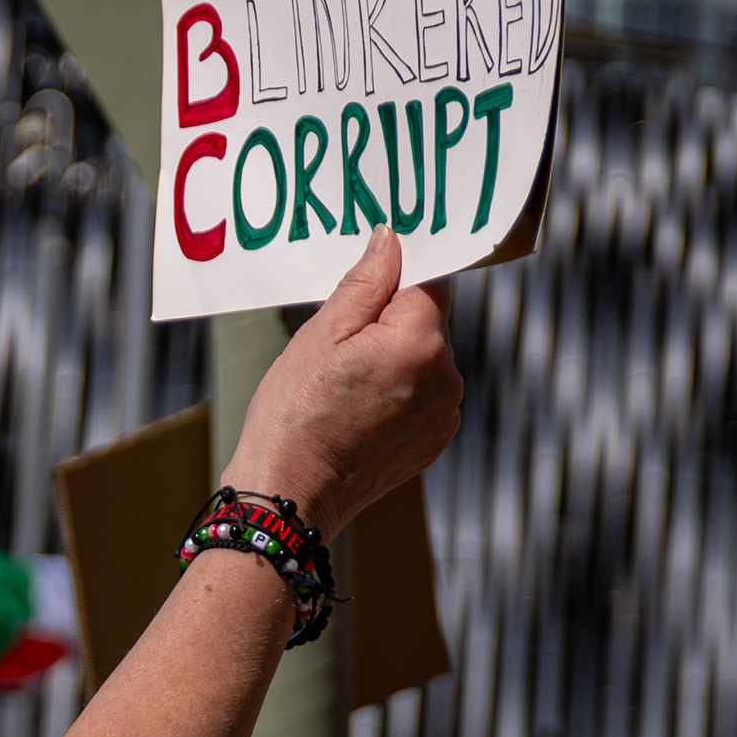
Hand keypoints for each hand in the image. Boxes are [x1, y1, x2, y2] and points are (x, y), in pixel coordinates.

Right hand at [224, 230, 462, 535]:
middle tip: (340, 349)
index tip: (362, 294)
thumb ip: (365, 283)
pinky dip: (399, 394)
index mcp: (420, 343)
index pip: (428, 282)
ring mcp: (445, 415)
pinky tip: (358, 411)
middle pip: (428, 322)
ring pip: (425, 360)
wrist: (290, 496)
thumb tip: (391, 241)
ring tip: (346, 387)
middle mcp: (446, 379)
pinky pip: (424, 396)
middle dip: (390, 323)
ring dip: (396, 359)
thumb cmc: (293, 416)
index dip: (393, 280)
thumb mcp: (321, 335)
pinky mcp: (435, 442)